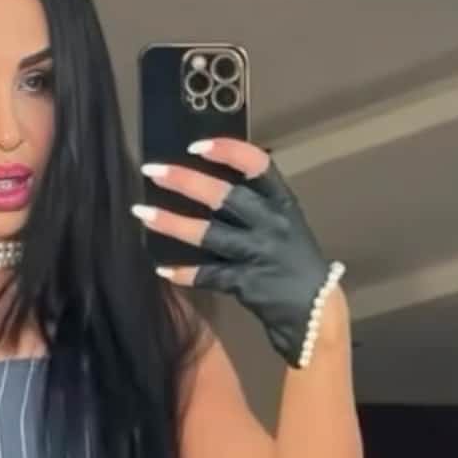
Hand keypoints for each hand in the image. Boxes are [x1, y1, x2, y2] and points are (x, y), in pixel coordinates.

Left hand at [134, 138, 338, 366]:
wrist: (316, 311)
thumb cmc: (294, 264)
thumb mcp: (284, 226)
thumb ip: (255, 206)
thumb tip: (206, 184)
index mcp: (283, 203)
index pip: (257, 165)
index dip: (226, 151)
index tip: (196, 146)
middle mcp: (272, 223)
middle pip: (225, 195)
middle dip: (185, 181)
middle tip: (152, 171)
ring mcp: (260, 253)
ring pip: (209, 234)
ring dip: (172, 223)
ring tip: (142, 213)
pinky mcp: (248, 283)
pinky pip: (209, 275)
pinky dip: (185, 273)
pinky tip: (162, 269)